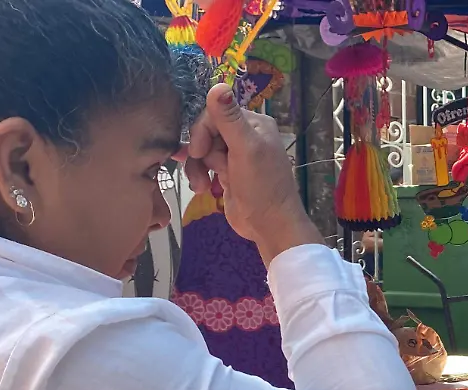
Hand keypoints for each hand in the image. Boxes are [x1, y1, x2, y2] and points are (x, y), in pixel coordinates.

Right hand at [182, 84, 322, 264]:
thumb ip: (229, 119)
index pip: (216, 113)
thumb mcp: (245, 150)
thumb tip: (217, 85)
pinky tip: (203, 188)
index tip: (199, 151)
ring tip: (202, 186)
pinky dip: (200, 175)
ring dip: (197, 167)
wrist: (270, 226)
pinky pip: (205, 165)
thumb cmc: (262, 187)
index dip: (203, 131)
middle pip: (207, 132)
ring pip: (203, 149)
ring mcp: (236, 155)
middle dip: (202, 152)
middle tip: (210, 169)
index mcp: (255, 124)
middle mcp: (246, 136)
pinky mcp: (228, 173)